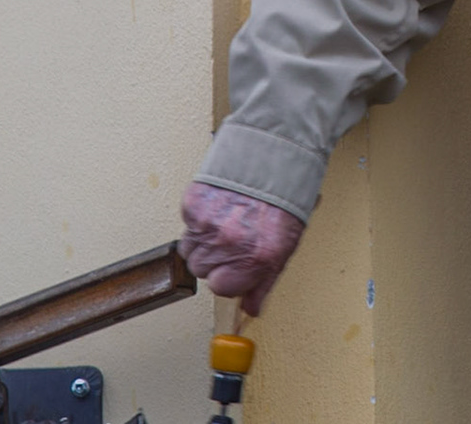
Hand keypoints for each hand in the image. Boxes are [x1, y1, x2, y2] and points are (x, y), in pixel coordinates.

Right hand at [179, 182, 305, 315]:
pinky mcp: (194, 205)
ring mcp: (209, 225)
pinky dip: (198, 218)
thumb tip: (251, 310)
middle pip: (201, 269)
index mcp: (256, 259)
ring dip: (202, 240)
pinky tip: (219, 207)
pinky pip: (186, 224)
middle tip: (233, 238)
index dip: (229, 276)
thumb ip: (264, 283)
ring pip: (189, 249)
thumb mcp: (284, 247)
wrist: (274, 161)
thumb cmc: (282, 203)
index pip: (221, 288)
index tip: (236, 264)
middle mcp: (230, 244)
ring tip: (224, 222)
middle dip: (214, 258)